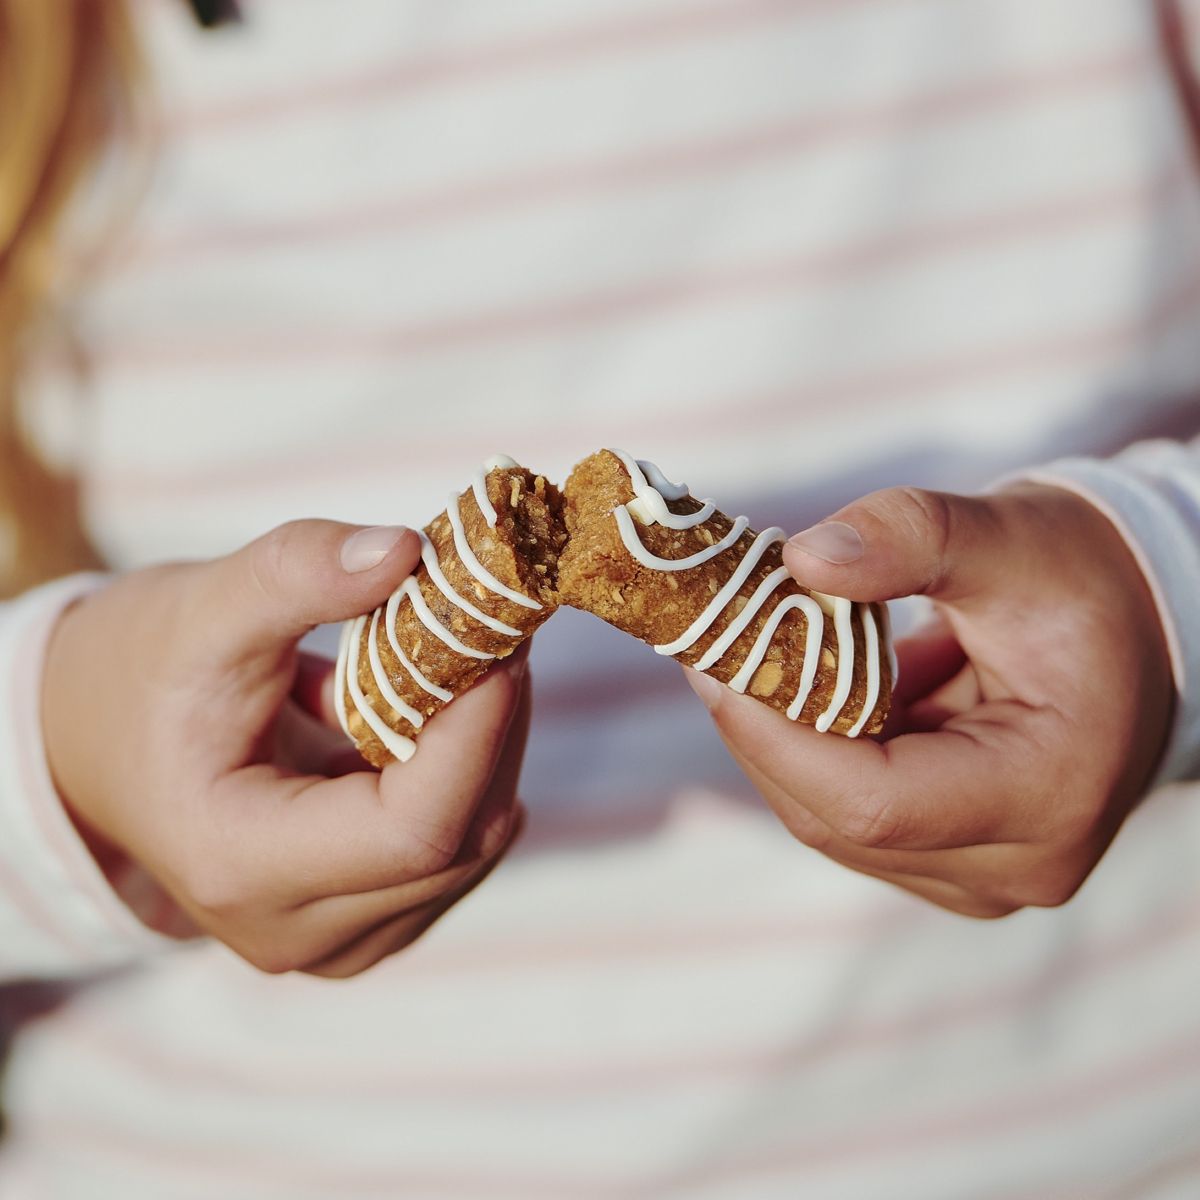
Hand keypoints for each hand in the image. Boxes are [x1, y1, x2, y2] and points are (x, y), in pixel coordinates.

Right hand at [43, 521, 529, 975]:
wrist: (96, 737)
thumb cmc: (138, 673)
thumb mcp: (202, 608)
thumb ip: (299, 572)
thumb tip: (409, 549)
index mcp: (239, 865)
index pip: (411, 830)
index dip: (478, 733)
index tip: (504, 638)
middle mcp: (294, 930)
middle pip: (457, 841)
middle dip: (496, 725)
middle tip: (500, 626)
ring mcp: (335, 937)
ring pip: (470, 847)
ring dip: (491, 745)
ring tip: (471, 656)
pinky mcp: (364, 915)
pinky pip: (455, 848)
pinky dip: (470, 771)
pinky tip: (444, 707)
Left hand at [685, 483, 1173, 916]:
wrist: (1135, 630)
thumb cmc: (1082, 582)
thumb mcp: (1007, 539)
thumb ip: (907, 538)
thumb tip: (801, 559)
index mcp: (1046, 793)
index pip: (874, 803)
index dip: (775, 737)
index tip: (712, 662)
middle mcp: (1014, 861)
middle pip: (835, 817)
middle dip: (762, 727)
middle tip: (714, 641)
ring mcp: (977, 870)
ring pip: (828, 816)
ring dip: (780, 732)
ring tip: (754, 646)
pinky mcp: (947, 853)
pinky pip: (846, 807)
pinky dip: (811, 742)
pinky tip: (804, 676)